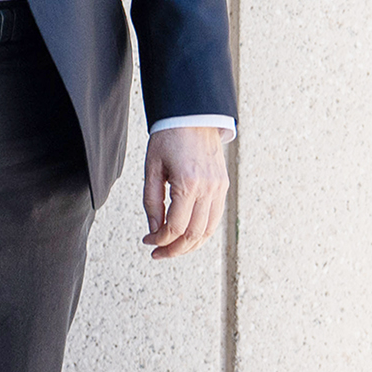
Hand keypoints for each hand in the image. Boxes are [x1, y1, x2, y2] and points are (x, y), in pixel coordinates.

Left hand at [141, 124, 228, 259]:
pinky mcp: (223, 186)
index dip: (159, 240)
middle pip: (193, 234)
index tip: (147, 242)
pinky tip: (187, 236)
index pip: (175, 227)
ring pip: (208, 230)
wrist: (193, 117)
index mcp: (188, 183)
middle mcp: (208, 188)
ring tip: (171, 249)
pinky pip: (215, 218)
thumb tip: (153, 230)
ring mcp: (219, 188)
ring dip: (189, 245)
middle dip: (174, 249)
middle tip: (157, 254)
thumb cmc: (169, 138)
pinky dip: (201, 232)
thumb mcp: (152, 169)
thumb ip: (152, 202)